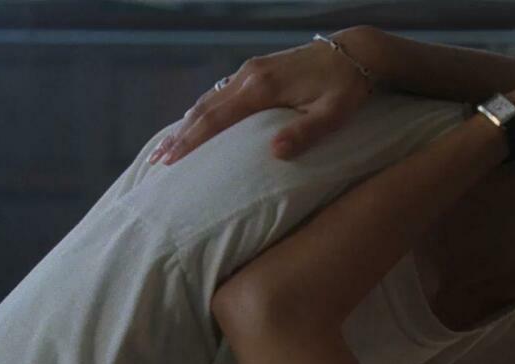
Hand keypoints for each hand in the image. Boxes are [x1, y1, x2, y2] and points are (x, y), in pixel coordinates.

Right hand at [150, 28, 375, 164]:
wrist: (356, 51)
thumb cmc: (348, 87)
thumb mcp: (334, 114)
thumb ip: (306, 133)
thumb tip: (274, 152)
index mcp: (263, 87)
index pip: (216, 118)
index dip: (191, 141)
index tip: (171, 162)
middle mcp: (249, 75)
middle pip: (204, 108)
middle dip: (179, 136)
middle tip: (157, 162)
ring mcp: (251, 70)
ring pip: (209, 98)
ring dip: (187, 123)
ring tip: (168, 147)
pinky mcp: (257, 70)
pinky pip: (221, 93)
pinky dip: (204, 111)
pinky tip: (197, 124)